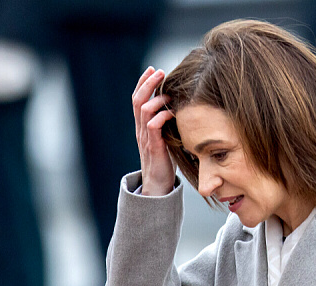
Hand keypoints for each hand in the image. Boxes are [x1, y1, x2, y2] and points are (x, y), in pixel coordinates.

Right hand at [132, 67, 175, 195]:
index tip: (153, 70)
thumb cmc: (164, 161)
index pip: (137, 99)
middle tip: (159, 71)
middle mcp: (140, 130)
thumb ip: (165, 124)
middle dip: (147, 83)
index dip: (143, 83)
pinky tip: (172, 112)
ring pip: (143, 110)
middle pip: (137, 100)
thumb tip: (178, 107)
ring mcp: (145, 138)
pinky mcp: (154, 147)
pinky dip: (162, 117)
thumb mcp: (163, 138)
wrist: (157, 185)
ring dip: (155, 97)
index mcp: (142, 126)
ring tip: (167, 91)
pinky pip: (153, 127)